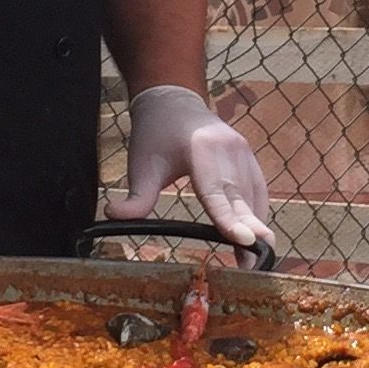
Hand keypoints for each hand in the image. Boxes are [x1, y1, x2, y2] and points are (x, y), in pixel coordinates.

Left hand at [108, 84, 271, 248]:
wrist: (173, 101)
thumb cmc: (156, 134)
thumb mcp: (142, 165)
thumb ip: (135, 195)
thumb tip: (111, 215)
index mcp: (203, 148)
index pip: (216, 191)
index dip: (230, 218)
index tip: (244, 241)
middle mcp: (230, 148)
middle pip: (240, 197)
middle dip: (248, 232)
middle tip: (253, 265)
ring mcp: (244, 150)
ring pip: (253, 196)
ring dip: (255, 227)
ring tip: (255, 260)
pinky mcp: (249, 156)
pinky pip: (257, 189)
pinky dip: (257, 213)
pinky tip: (255, 237)